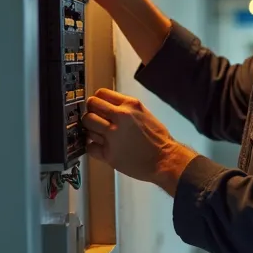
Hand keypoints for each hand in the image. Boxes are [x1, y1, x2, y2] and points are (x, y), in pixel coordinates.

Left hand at [81, 88, 196, 193]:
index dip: (97, 100)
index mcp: (130, 105)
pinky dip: (93, 146)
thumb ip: (125, 108)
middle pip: (91, 106)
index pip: (101, 93)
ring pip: (88, 125)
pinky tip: (101, 147)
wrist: (165, 159)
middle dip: (91, 113)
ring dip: (92, 130)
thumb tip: (107, 107)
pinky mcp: (108, 153)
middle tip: (96, 120)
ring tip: (101, 135)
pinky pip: (89, 146)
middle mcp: (120, 117)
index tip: (98, 107)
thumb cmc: (157, 138)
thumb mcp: (144, 113)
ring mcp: (112, 135)